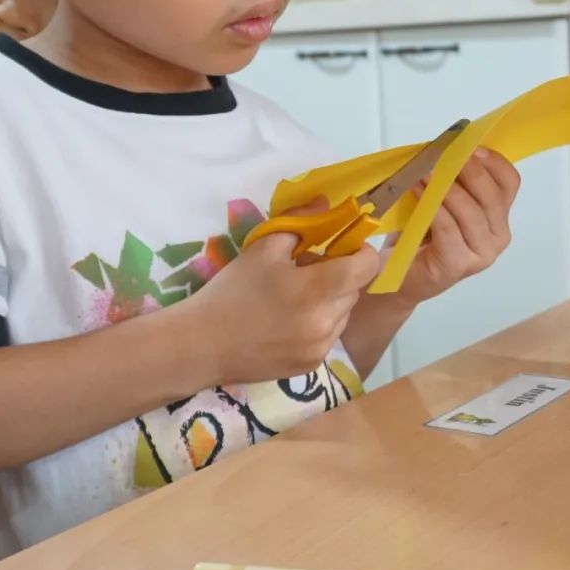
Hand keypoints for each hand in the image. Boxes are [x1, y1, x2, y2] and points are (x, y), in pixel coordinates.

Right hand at [190, 228, 379, 384]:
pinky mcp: (311, 366)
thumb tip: (325, 204)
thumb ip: (299, 223)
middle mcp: (326, 322)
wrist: (202, 344)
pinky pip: (328, 337)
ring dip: (330, 301)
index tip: (344, 247)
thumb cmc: (232, 291)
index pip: (366, 267)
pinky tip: (288, 322)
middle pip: (354, 290)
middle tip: (308, 270)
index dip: (361, 252)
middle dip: (340, 275)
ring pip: (343, 315)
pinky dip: (318, 324)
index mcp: (316, 289)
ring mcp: (320, 347)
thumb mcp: (262, 248)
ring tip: (296, 298)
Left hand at [395, 148, 519, 307]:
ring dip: (446, 187)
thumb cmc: (420, 234)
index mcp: (498, 216)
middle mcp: (498, 236)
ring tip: (423, 171)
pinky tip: (417, 190)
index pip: (509, 183)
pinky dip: (432, 206)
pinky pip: (449, 228)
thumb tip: (447, 146)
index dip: (493, 161)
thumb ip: (452, 178)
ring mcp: (481, 254)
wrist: (399, 276)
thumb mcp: (441, 199)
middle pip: (492, 196)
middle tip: (442, 156)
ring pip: (471, 212)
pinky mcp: (457, 265)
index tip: (468, 146)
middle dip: (468, 171)